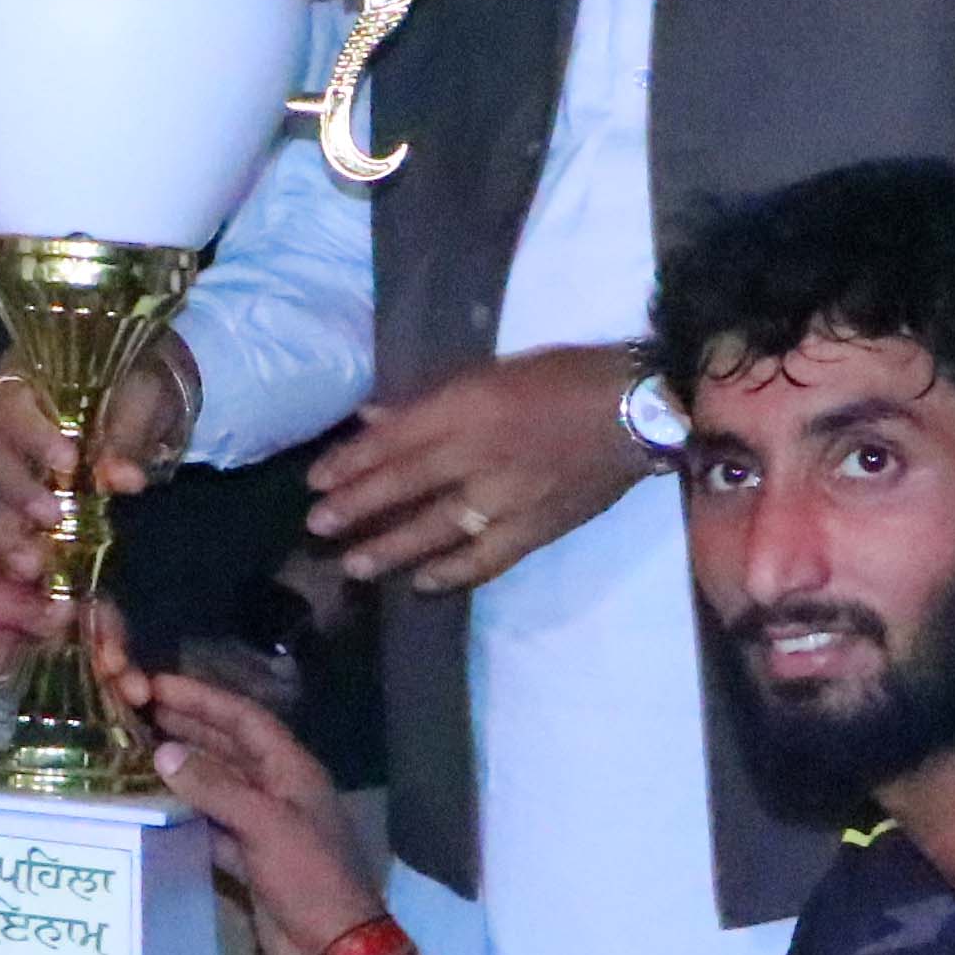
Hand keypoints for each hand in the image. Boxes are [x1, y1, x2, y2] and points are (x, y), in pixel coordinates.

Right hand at [0, 347, 193, 582]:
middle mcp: (7, 420)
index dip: (34, 436)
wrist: (151, 393)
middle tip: (51, 517)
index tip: (67, 462)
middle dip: (21, 491)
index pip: (13, 405)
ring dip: (14, 529)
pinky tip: (35, 571)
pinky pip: (15, 519)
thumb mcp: (142, 395)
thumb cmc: (140, 381)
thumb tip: (121, 479)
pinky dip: (24, 545)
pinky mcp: (26, 492)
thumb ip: (127, 434)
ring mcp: (14, 458)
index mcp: (26, 378)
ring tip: (31, 563)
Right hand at [124, 665, 378, 954]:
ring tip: (136, 751)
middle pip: (228, 747)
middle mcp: (278, 789)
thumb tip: (164, 753)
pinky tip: (153, 805)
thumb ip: (214, 787)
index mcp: (292, 769)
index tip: (157, 685)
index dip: (202, 699)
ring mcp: (263, 824)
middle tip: (137, 712)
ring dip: (182, 768)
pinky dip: (185, 813)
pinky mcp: (250, 858)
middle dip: (187, 726)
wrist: (333, 945)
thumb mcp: (264, 824)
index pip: (243, 719)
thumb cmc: (308, 875)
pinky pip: (211, 824)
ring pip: (217, 785)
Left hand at [310, 350, 651, 596]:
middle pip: (406, 485)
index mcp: (470, 406)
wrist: (639, 410)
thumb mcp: (492, 372)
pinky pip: (487, 558)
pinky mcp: (537, 528)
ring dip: (391, 547)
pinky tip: (422, 583)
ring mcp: (509, 497)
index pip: (395, 440)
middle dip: (356, 507)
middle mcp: (482, 454)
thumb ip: (431, 400)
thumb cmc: (564, 378)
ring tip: (353, 563)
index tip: (315, 481)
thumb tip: (372, 419)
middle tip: (316, 527)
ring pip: (437, 528)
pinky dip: (453, 572)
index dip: (351, 462)